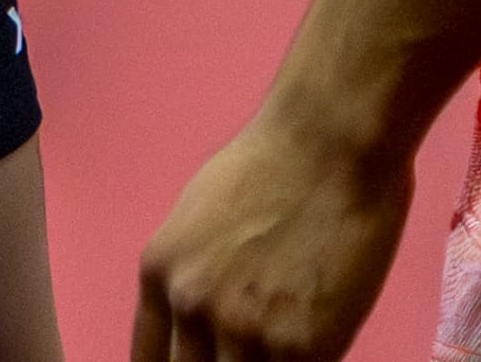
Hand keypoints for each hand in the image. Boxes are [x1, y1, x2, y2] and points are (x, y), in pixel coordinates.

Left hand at [133, 109, 410, 361]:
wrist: (331, 141)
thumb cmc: (274, 161)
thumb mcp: (198, 215)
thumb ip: (192, 275)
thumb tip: (202, 323)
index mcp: (161, 273)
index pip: (149, 361)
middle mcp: (193, 306)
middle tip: (243, 354)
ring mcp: (247, 331)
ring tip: (280, 346)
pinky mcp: (303, 345)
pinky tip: (315, 343)